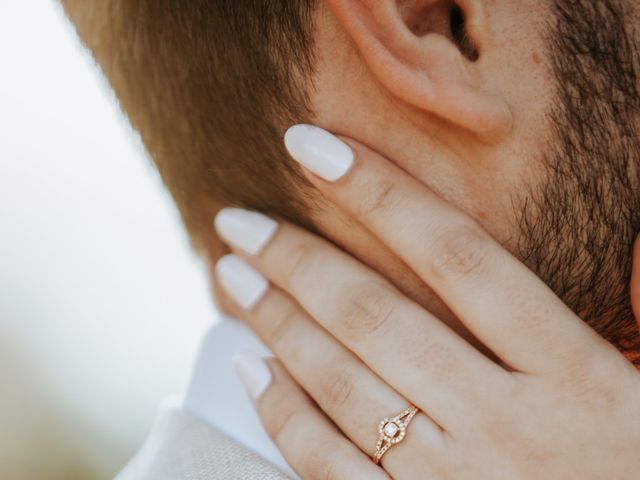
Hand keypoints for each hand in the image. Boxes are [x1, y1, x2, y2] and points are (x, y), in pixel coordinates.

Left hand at [214, 125, 639, 478]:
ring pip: (343, 385)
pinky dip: (284, 416)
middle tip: (239, 220)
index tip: (313, 147)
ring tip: (233, 275)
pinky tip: (251, 371)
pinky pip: (331, 469)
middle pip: (377, 317)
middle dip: (297, 260)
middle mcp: (507, 425)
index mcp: (574, 377)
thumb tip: (619, 247)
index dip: (381, 193)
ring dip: (276, 323)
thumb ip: (630, 318)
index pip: (459, 257)